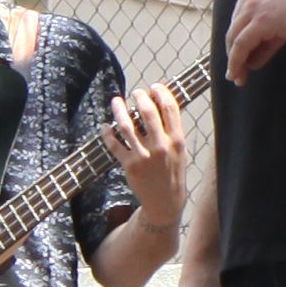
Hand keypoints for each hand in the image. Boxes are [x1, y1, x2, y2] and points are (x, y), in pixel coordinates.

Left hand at [108, 83, 191, 227]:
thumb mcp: (180, 150)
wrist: (165, 200)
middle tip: (135, 93)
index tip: (154, 87)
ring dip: (119, 110)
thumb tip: (159, 104)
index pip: (169, 108)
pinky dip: (107, 133)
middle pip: (147, 113)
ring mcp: (144, 156)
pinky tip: (105, 126)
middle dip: (140, 97)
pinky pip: (114, 145)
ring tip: (116, 101)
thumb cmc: (172, 171)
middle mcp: (161, 146)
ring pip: (127, 126)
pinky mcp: (129, 165)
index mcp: (177, 140)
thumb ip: (172, 130)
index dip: (161, 93)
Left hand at [221, 0, 285, 81]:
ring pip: (234, 39)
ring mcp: (254, 6)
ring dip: (234, 62)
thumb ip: (266, 38)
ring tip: (237, 78)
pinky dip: (237, 61)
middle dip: (232, 54)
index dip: (235, 42)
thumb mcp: (283, 21)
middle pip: (233, 30)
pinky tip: (240, 73)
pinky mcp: (262, 20)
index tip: (237, 60)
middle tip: (235, 74)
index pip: (237, 20)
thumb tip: (251, 61)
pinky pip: (242, 45)